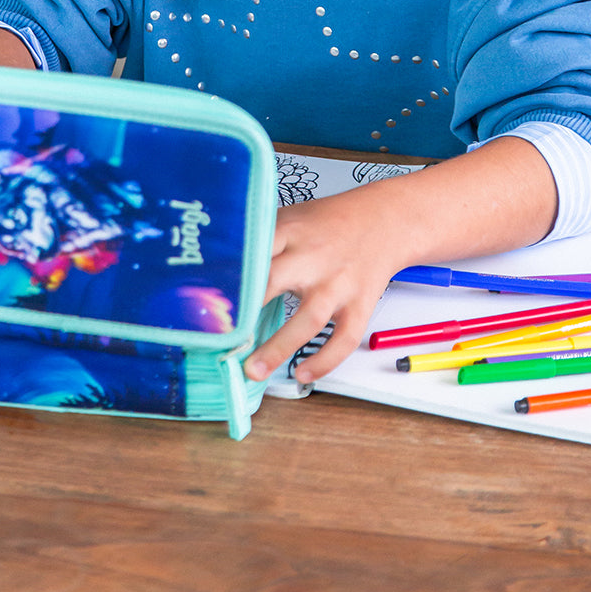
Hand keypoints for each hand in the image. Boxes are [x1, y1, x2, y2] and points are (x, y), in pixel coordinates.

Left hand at [242, 136, 559, 385]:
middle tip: (220, 339)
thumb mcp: (292, 217)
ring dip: (279, 347)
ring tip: (253, 371)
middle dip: (247, 311)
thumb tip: (213, 264)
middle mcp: (314, 257)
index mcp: (291, 231)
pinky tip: (303, 374)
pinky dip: (325, 361)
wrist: (386, 220)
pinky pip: (344, 339)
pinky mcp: (360, 304)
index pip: (253, 251)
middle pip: (275, 281)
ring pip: (308, 319)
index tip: (204, 300)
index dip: (228, 275)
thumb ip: (261, 238)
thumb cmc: (330, 222)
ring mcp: (339, 283)